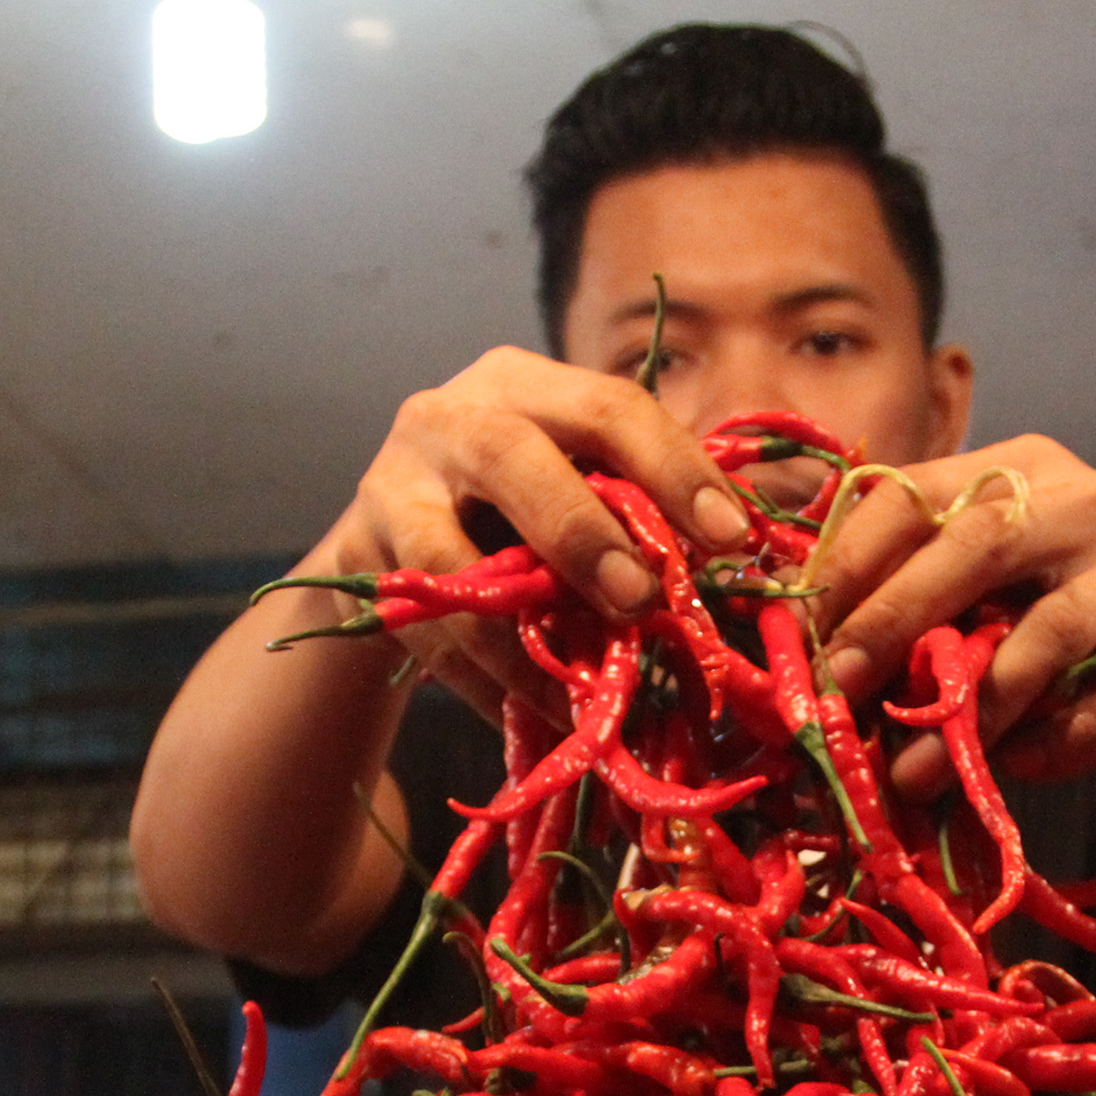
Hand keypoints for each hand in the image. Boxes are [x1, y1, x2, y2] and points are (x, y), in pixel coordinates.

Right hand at [330, 348, 755, 728]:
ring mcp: (392, 486)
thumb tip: (736, 576)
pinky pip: (427, 628)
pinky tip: (538, 710)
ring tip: (583, 687)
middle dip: (583, 534)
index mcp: (526, 385)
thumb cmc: (515, 515)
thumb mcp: (574, 487)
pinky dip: (485, 676)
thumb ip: (635, 511)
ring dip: (521, 630)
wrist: (392, 545)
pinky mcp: (360, 559)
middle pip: (514, 458)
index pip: (609, 407)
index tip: (730, 539)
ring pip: (448, 557)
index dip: (674, 470)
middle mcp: (451, 416)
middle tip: (641, 602)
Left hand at [795, 435, 1095, 801]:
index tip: (801, 630)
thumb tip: (800, 643)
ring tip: (919, 769)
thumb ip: (912, 587)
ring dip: (979, 706)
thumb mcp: (986, 579)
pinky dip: (1070, 739)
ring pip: (1053, 631)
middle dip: (898, 617)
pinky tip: (1022, 767)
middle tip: (843, 687)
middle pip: (980, 545)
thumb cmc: (1058, 609)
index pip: (917, 493)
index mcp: (1018, 470)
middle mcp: (1083, 501)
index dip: (850, 560)